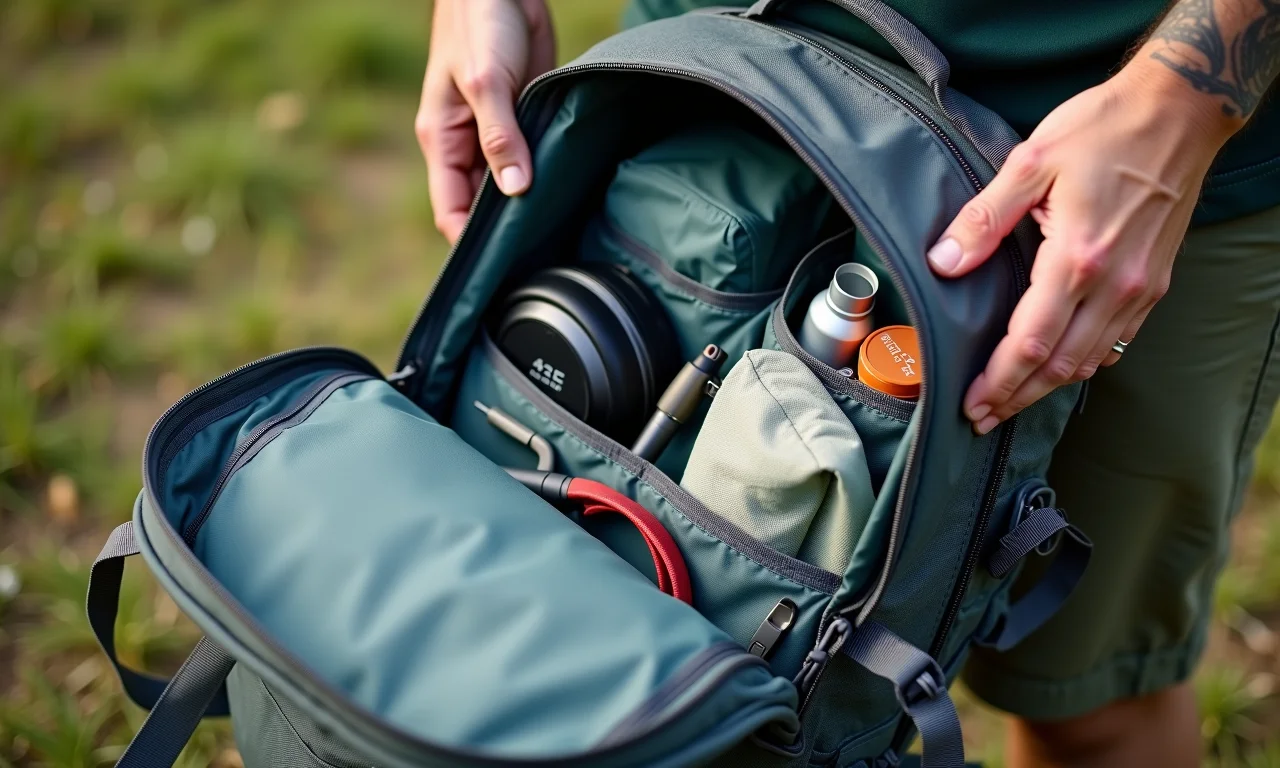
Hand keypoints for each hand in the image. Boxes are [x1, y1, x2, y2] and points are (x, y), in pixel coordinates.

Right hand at [416, 0, 554, 242]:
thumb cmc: (480, 24)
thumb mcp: (487, 82)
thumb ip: (500, 137)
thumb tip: (515, 191)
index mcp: (442, 139)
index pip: (449, 210)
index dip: (469, 243)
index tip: (499, 270)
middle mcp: (465, 145)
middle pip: (479, 207)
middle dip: (502, 233)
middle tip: (538, 263)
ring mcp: (495, 136)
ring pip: (507, 190)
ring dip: (526, 209)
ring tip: (555, 241)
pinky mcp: (523, 124)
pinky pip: (530, 165)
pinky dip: (543, 183)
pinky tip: (565, 202)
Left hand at [926, 65, 1238, 433]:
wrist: (1180, 111)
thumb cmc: (1104, 128)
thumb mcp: (1031, 160)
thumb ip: (984, 219)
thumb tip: (943, 263)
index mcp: (1078, 257)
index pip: (1032, 342)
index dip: (999, 380)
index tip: (972, 403)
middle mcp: (1115, 284)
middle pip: (1060, 365)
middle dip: (1017, 397)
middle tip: (982, 417)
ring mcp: (1140, 287)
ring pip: (1090, 360)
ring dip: (1048, 387)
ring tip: (1012, 400)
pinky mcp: (1155, 282)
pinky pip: (1116, 340)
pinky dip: (1083, 362)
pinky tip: (1059, 366)